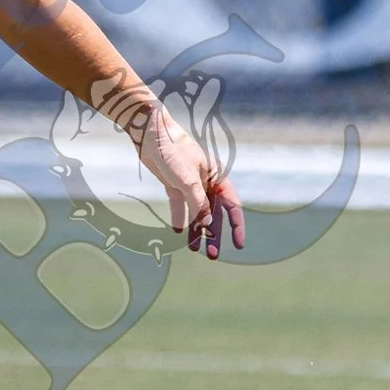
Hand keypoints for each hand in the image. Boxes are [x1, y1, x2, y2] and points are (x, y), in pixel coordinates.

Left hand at [132, 93, 245, 259]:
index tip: (238, 244)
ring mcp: (189, 184)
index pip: (232, 206)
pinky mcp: (173, 184)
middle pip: (214, 213)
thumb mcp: (187, 180)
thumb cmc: (173, 151)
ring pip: (197, 212)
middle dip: (214, 235)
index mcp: (217, 177)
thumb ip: (198, 204)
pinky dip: (180, 219)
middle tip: (212, 255)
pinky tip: (179, 233)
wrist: (150, 133)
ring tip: (196, 250)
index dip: (237, 226)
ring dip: (197, 231)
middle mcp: (206, 182)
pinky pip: (180, 206)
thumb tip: (207, 226)